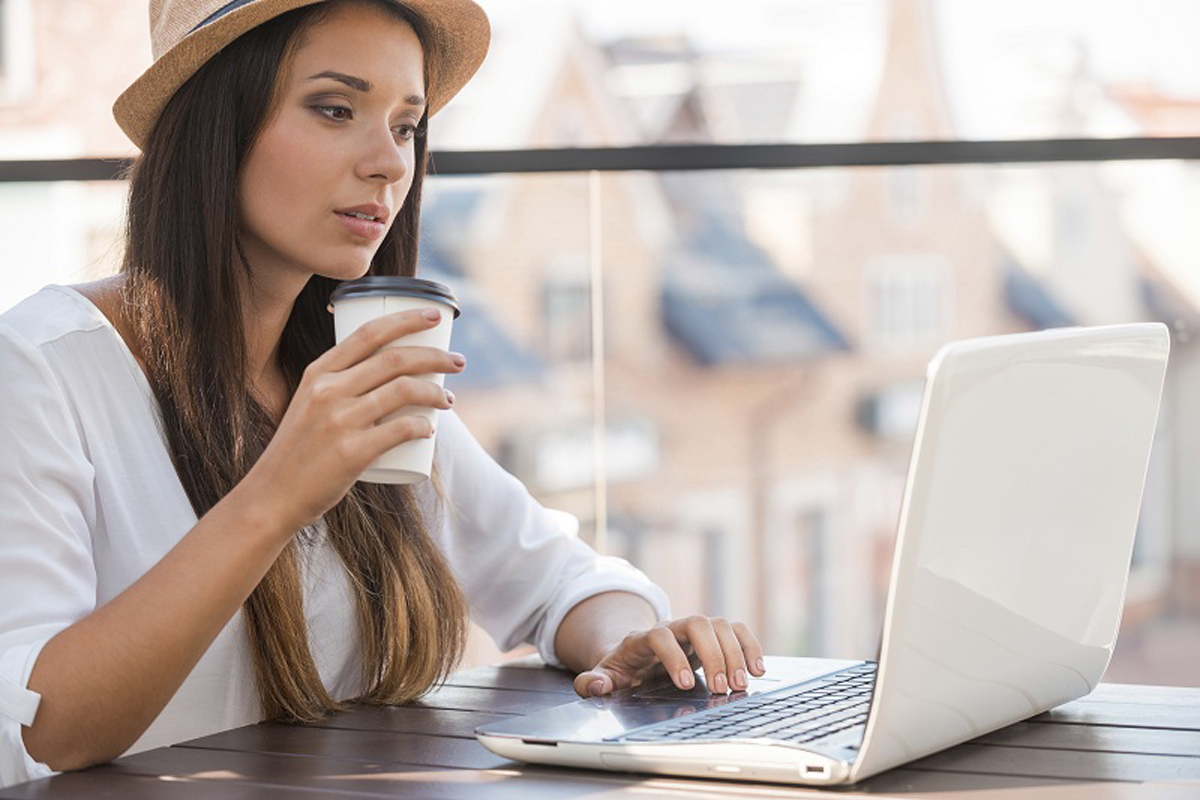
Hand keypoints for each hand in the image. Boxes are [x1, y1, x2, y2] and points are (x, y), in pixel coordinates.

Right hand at [245, 308, 463, 531]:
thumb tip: (390, 377)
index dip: (406, 319)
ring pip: (404, 390)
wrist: (273, 494)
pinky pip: (401, 430)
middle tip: (457, 362)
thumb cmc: (299, 450)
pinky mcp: (352, 452)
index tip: (434, 316)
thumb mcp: (310, 404)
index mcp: (319, 373)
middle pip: (395, 358)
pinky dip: (423, 427)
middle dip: (435, 356)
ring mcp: (340, 421)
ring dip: (435, 392)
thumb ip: (340, 386)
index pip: (368, 333)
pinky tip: (430, 430)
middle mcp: (328, 390)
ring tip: (448, 400)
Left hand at [572, 615, 765, 697]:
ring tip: (740, 686)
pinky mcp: (713, 636)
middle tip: (721, 688)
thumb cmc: (623, 669)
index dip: (673, 656)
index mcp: (644, 637)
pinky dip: (750, 647)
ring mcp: (695, 629)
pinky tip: (758, 671)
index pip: (660, 635)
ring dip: (734, 653)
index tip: (685, 684)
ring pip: (720, 624)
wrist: (636, 654)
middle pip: (697, 623)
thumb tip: (593, 685)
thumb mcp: (605, 676)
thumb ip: (593, 682)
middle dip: (712, 654)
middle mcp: (673, 626)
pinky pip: (737, 631)